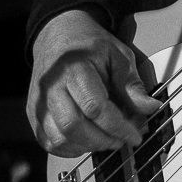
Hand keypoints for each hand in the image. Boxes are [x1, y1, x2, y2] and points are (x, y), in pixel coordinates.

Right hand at [26, 8, 164, 156]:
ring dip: (87, 146)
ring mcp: (38, 101)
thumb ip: (131, 84)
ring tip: (105, 139)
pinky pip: (48, 142)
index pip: (95, 107)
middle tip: (121, 140)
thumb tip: (149, 108)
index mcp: (74, 68)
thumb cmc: (88, 45)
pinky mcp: (33, 113)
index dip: (118, 127)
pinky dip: (70, 148)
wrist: (58, 34)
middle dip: (102, 140)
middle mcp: (51, 86)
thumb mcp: (118, 55)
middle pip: (74, 127)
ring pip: (59, 138)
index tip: (135, 136)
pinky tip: (86, 140)